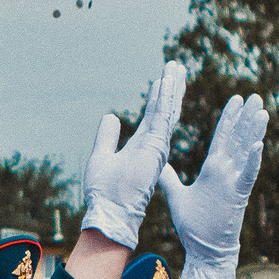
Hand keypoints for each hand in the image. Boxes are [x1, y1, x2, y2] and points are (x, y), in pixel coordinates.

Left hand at [81, 63, 186, 248]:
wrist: (111, 211)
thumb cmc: (105, 192)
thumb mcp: (101, 156)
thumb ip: (107, 137)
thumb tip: (111, 116)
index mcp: (142, 146)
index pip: (154, 116)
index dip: (158, 97)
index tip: (163, 79)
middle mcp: (154, 144)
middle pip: (166, 110)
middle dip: (172, 88)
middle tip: (177, 67)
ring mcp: (157, 145)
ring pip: (167, 110)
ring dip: (172, 88)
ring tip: (176, 67)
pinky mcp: (156, 145)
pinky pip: (163, 116)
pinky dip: (166, 97)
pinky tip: (169, 81)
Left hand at [158, 94, 269, 278]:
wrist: (204, 251)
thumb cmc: (194, 227)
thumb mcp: (177, 196)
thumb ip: (170, 179)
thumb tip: (159, 166)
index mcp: (213, 170)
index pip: (222, 138)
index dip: (229, 119)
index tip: (235, 99)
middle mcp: (226, 173)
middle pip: (237, 139)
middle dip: (246, 118)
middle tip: (255, 96)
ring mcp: (233, 183)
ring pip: (246, 153)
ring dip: (254, 132)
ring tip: (261, 112)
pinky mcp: (237, 196)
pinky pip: (246, 176)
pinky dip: (252, 162)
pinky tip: (258, 145)